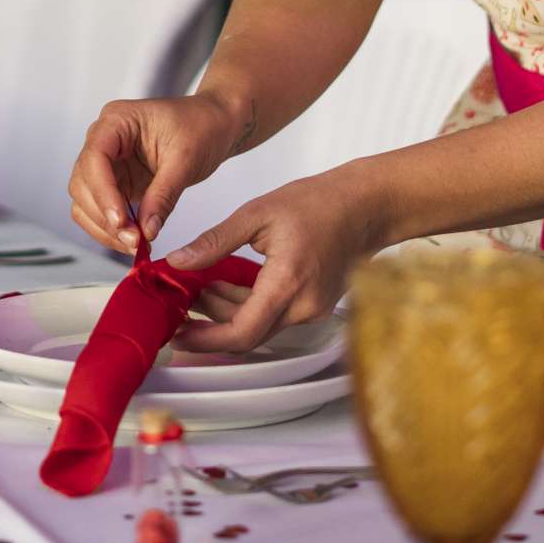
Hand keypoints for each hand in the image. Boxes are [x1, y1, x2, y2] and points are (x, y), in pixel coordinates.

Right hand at [66, 93, 243, 253]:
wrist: (215, 124)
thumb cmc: (202, 126)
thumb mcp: (186, 159)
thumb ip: (163, 195)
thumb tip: (146, 231)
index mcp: (117, 120)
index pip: (95, 157)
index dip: (103, 192)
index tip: (121, 221)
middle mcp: (104, 140)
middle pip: (83, 183)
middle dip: (105, 216)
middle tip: (134, 240)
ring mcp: (108, 163)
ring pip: (85, 201)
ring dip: (105, 228)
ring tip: (136, 244)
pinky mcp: (116, 183)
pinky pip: (101, 210)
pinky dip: (112, 229)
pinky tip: (135, 240)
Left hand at [162, 168, 384, 354]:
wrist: (365, 206)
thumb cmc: (318, 203)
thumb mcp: (256, 214)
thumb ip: (214, 242)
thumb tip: (178, 261)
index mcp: (288, 283)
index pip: (242, 332)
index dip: (206, 340)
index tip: (180, 334)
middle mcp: (304, 306)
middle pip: (248, 334)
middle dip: (212, 323)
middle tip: (183, 305)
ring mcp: (313, 310)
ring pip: (261, 325)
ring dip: (229, 312)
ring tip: (202, 288)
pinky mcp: (315, 306)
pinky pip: (276, 316)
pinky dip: (250, 306)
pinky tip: (229, 286)